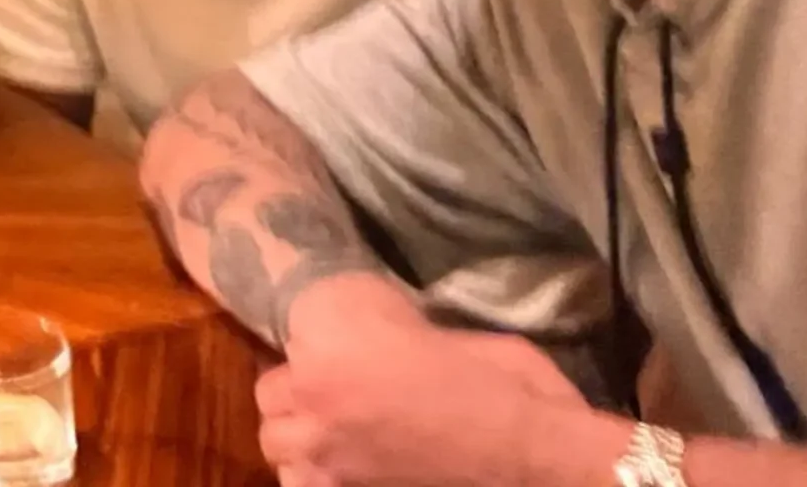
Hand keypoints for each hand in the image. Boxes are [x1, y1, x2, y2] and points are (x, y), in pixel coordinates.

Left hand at [258, 298, 589, 486]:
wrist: (535, 456)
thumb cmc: (504, 386)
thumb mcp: (443, 334)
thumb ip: (393, 335)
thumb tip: (382, 340)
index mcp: (334, 337)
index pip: (291, 335)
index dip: (320, 349)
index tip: (346, 356)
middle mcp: (313, 393)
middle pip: (272, 394)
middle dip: (303, 396)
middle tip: (341, 400)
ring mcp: (321, 454)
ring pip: (278, 445)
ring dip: (303, 439)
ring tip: (339, 440)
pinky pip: (300, 483)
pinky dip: (318, 477)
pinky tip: (349, 472)